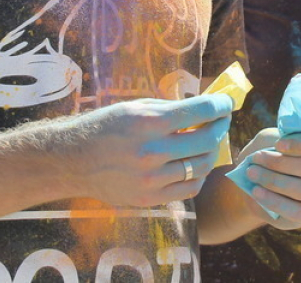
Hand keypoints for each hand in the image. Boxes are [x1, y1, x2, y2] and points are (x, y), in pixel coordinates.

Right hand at [69, 93, 233, 206]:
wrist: (74, 161)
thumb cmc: (105, 127)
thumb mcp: (136, 107)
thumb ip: (169, 109)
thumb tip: (203, 108)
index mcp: (149, 121)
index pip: (201, 111)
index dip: (221, 105)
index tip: (227, 102)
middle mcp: (153, 150)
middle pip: (207, 140)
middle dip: (220, 127)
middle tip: (221, 121)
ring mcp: (152, 178)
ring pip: (201, 166)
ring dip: (211, 151)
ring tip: (209, 142)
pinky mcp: (149, 198)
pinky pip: (189, 188)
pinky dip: (199, 175)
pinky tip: (196, 164)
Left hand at [237, 127, 300, 229]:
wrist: (253, 184)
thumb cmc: (265, 156)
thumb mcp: (266, 140)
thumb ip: (274, 139)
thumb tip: (276, 148)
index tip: (279, 144)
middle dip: (282, 163)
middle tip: (256, 158)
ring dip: (275, 181)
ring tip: (252, 174)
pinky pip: (297, 211)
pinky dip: (274, 201)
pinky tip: (256, 192)